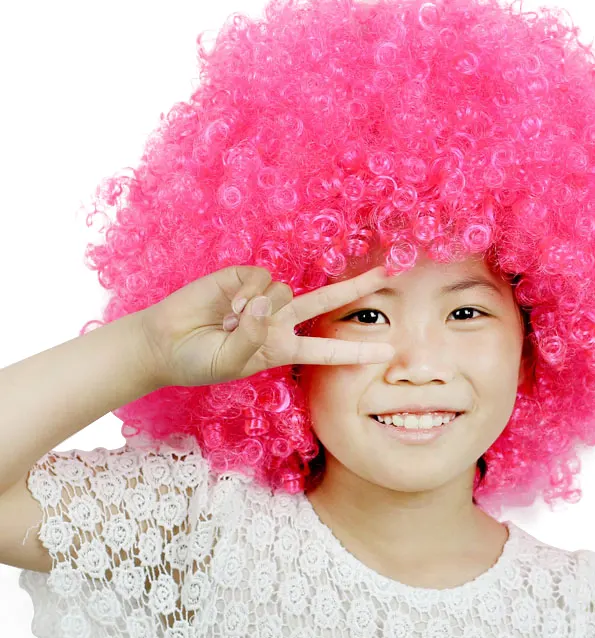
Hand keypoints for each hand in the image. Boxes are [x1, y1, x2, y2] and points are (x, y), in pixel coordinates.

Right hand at [136, 265, 394, 387]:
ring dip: (257, 310)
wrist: (164, 342)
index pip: (326, 350)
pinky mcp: (244, 278)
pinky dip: (245, 293)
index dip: (356, 351)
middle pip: (325, 301)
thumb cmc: (199, 361)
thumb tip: (267, 301)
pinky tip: (226, 306)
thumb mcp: (232, 363)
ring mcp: (264, 297)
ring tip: (227, 325)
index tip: (387, 352)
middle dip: (355, 288)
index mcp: (281, 348)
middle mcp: (279, 320)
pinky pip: (262, 278)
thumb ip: (254, 337)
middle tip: (386, 274)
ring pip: (285, 291)